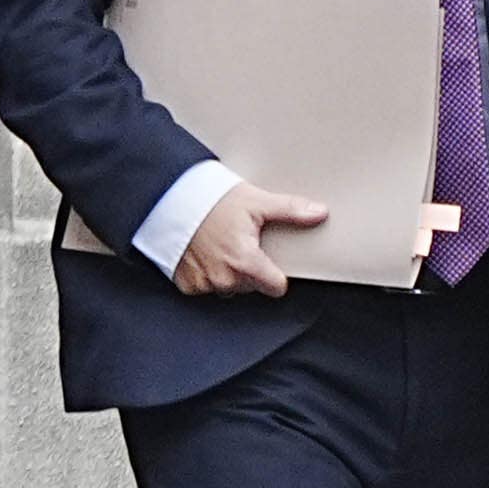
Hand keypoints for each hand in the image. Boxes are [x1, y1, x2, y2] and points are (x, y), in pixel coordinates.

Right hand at [169, 180, 328, 298]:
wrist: (168, 199)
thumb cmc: (210, 200)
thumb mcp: (255, 201)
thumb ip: (290, 210)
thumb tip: (320, 213)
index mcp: (246, 262)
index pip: (276, 287)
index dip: (276, 273)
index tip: (268, 258)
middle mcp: (225, 278)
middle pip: (252, 286)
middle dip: (249, 270)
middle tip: (239, 244)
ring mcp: (203, 283)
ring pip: (228, 288)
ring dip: (227, 273)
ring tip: (219, 247)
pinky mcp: (186, 284)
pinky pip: (204, 287)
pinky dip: (204, 274)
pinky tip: (202, 254)